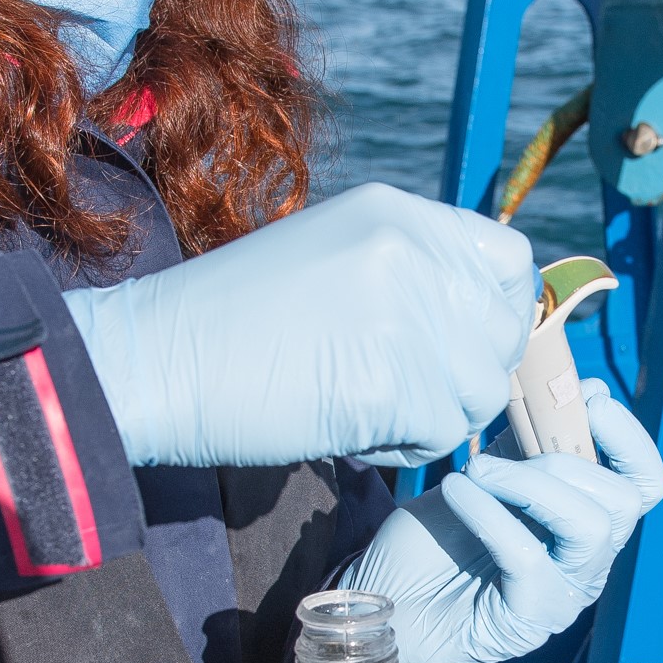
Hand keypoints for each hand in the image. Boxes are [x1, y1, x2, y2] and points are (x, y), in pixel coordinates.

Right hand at [63, 183, 536, 467]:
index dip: (497, 316)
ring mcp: (405, 313)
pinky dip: (399, 448)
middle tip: (405, 394)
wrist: (153, 360)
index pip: (509, 261)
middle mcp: (411, 252)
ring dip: (433, 417)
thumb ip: (408, 274)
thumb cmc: (229, 324)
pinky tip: (347, 431)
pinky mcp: (393, 380)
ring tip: (365, 409)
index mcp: (398, 214)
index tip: (462, 350)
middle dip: (465, 378)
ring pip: (480, 391)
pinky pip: (440, 434)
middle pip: (500, 334)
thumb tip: (481, 323)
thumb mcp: (331, 260)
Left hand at [341, 385, 662, 662]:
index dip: (628, 437)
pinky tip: (454, 493)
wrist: (385, 602)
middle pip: (624, 502)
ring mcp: (564, 595)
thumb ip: (526, 446)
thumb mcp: (486, 478)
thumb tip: (573, 389)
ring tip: (475, 472)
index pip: (645, 484)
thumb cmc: (435, 544)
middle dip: (563, 460)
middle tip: (495, 453)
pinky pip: (529, 556)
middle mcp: (587, 562)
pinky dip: (490, 513)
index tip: (590, 399)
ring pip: (592, 528)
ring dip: (531, 485)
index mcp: (587, 523)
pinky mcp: (529, 621)